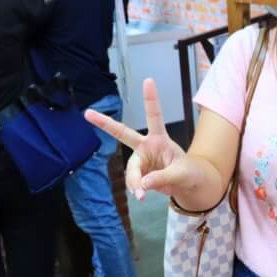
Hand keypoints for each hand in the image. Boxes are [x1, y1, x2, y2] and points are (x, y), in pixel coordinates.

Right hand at [85, 79, 194, 199]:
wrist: (189, 186)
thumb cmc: (189, 173)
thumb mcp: (182, 174)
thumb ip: (163, 177)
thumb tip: (142, 184)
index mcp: (160, 139)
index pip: (155, 116)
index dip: (150, 99)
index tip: (148, 80)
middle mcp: (147, 146)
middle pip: (123, 133)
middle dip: (105, 123)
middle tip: (87, 113)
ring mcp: (142, 160)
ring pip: (131, 169)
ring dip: (134, 182)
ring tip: (141, 195)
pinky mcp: (140, 173)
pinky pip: (133, 182)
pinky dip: (136, 189)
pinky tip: (141, 195)